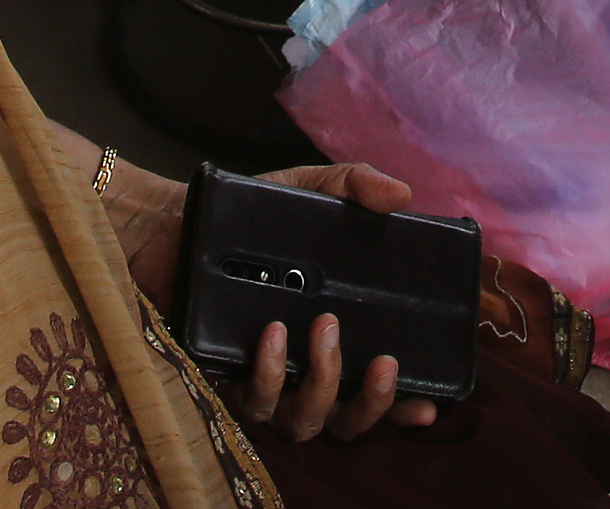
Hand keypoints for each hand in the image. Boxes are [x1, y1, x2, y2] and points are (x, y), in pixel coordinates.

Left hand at [228, 167, 439, 443]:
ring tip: (323, 328)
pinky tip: (272, 333)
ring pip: (302, 420)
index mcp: (332, 342)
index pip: (372, 391)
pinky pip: (252, 398)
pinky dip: (267, 371)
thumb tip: (401, 195)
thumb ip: (353, 186)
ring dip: (322, 382)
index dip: (402, 408)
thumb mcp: (309, 192)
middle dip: (370, 400)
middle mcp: (300, 374)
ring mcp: (263, 383)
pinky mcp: (223, 378)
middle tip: (381, 359)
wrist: (180, 225)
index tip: (429, 403)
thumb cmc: (252, 219)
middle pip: (345, 422)